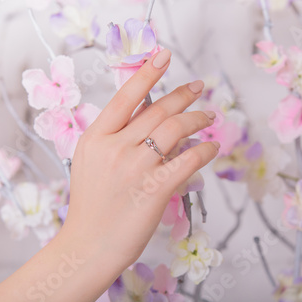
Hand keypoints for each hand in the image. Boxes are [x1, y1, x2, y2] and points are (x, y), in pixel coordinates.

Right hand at [64, 49, 218, 268]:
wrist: (88, 247)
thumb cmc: (91, 206)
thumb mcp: (92, 163)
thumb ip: (114, 138)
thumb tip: (147, 116)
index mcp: (96, 138)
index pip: (125, 97)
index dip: (147, 73)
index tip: (165, 55)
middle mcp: (115, 147)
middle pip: (158, 110)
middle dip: (183, 95)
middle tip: (200, 86)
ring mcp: (135, 168)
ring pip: (176, 129)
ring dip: (198, 119)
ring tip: (210, 117)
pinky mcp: (155, 189)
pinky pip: (189, 160)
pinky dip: (205, 150)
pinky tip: (213, 147)